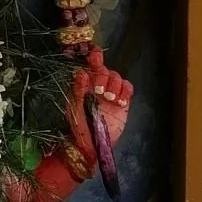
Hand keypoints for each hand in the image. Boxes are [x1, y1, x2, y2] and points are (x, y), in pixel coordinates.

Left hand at [65, 49, 131, 165]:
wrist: (91, 146)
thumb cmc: (78, 127)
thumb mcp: (74, 108)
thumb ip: (78, 90)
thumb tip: (80, 72)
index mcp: (84, 84)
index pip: (90, 65)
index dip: (94, 57)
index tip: (94, 55)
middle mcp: (98, 86)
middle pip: (105, 70)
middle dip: (103, 76)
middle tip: (99, 90)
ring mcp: (111, 94)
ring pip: (117, 77)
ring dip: (114, 84)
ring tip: (109, 98)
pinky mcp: (123, 103)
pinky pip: (128, 89)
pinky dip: (125, 92)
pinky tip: (120, 102)